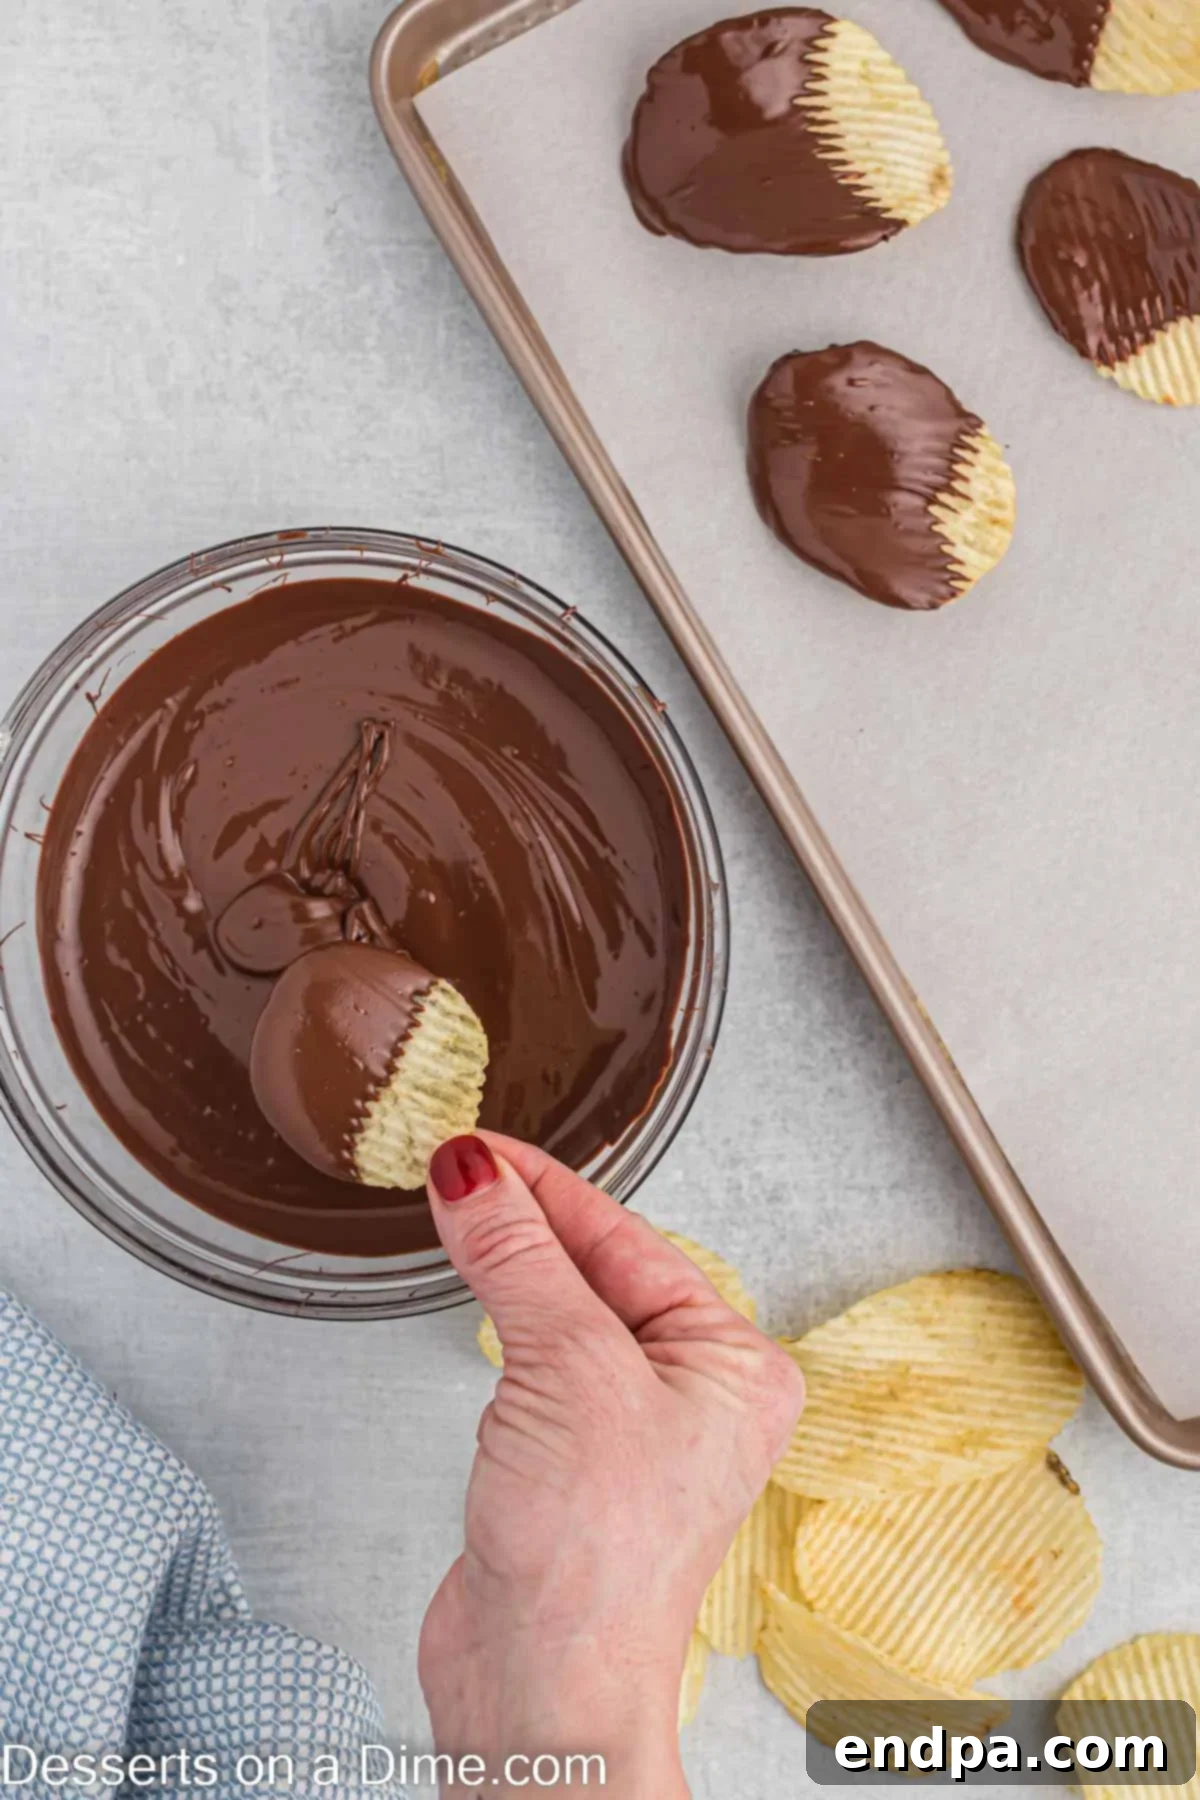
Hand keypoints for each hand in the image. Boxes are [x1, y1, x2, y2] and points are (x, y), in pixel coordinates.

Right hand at [418, 1133, 804, 1798]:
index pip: (630, 1239)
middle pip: (600, 1271)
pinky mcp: (574, 1465)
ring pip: (566, 1315)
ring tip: (464, 1217)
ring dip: (514, 1271)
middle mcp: (694, 1395)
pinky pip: (539, 1366)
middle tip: (457, 1169)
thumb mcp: (565, 1369)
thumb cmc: (595, 1560)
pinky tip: (480, 1307)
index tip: (479, 1147)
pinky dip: (503, 1328)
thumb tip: (476, 1173)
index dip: (547, 1186)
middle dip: (528, 1221)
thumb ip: (518, 1260)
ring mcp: (633, 1432)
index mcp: (732, 1363)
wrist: (543, 1690)